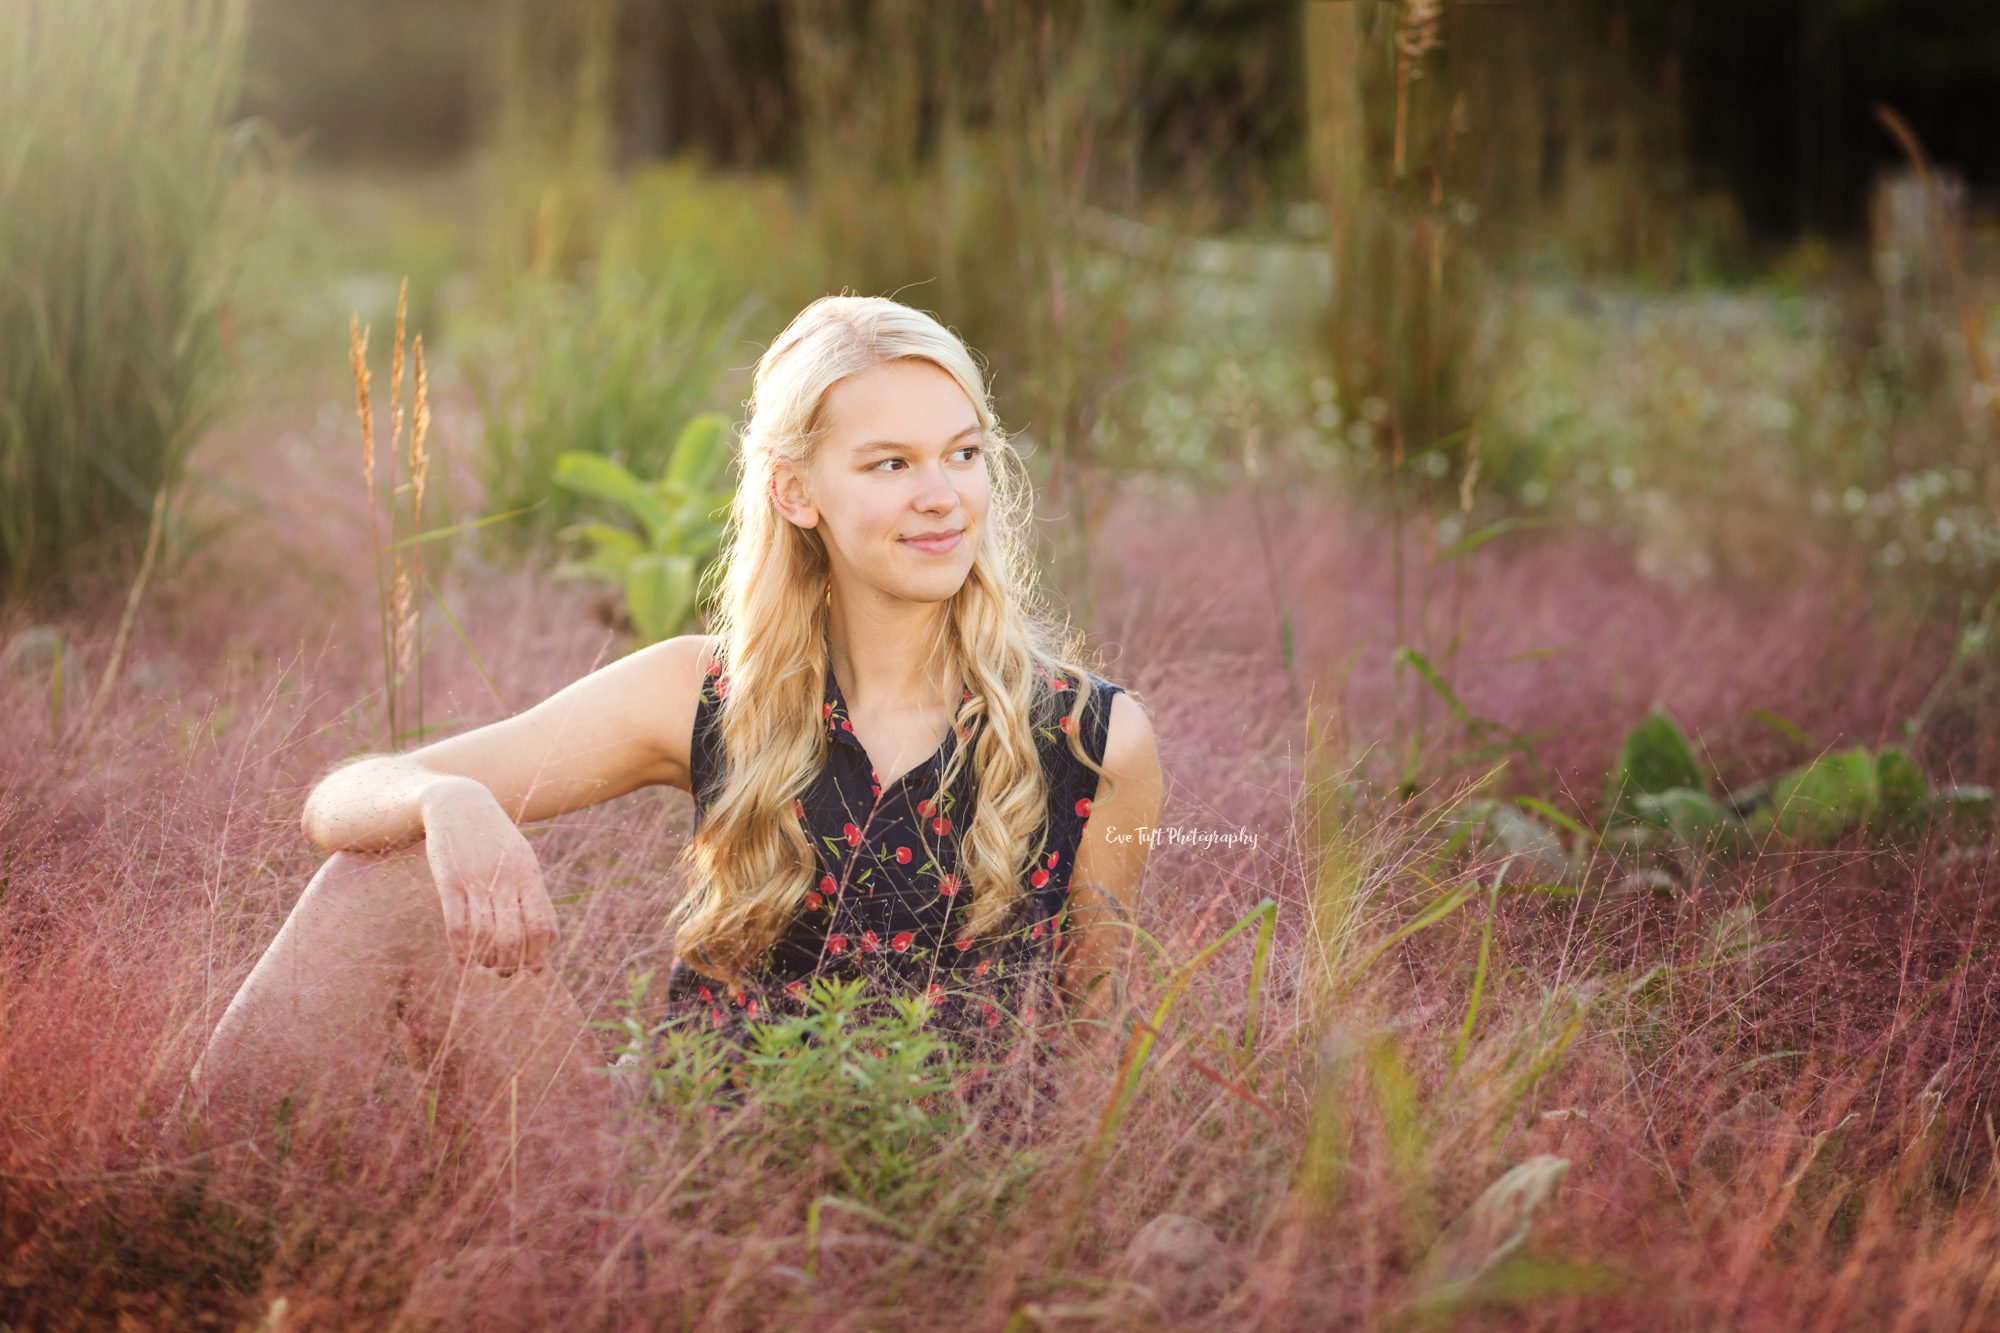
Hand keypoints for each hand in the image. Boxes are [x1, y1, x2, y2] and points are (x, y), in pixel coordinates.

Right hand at [419, 778, 558, 976]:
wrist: (459, 803)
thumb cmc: (496, 839)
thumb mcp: (523, 860)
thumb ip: (535, 897)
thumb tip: (549, 939)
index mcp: (529, 875)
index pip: (541, 926)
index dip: (539, 954)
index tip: (533, 968)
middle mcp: (505, 880)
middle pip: (513, 937)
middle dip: (511, 964)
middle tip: (506, 972)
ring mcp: (475, 881)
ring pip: (485, 936)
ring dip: (488, 960)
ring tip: (488, 966)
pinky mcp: (448, 882)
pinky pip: (456, 926)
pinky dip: (462, 951)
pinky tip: (464, 962)